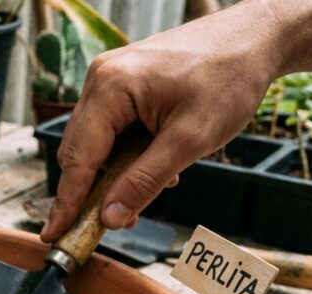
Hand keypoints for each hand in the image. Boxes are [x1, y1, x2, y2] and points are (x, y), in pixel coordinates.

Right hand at [39, 6, 281, 242]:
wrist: (256, 39)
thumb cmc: (230, 77)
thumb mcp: (190, 140)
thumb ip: (145, 181)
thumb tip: (109, 218)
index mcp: (110, 87)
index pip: (78, 159)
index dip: (67, 203)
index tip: (55, 236)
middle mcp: (100, 80)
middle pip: (79, 154)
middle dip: (92, 194)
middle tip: (110, 226)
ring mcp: (110, 81)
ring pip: (95, 147)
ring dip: (113, 177)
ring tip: (141, 198)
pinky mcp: (123, 87)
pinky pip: (111, 133)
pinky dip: (125, 158)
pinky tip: (152, 169)